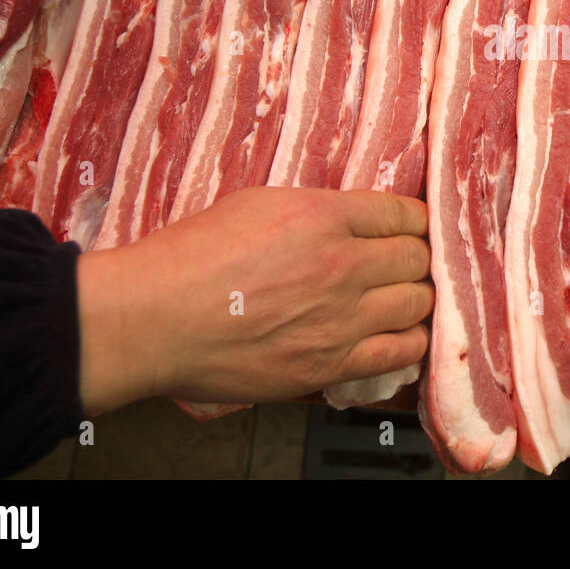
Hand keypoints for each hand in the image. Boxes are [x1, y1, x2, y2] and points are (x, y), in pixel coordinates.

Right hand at [77, 187, 432, 414]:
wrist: (153, 319)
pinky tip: (397, 335)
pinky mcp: (329, 365)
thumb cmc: (187, 258)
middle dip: (413, 258)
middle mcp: (341, 265)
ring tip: (399, 299)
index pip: (403, 213)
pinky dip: (408, 342)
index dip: (412, 221)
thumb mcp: (255, 204)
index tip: (410, 228)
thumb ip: (313, 211)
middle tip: (401, 264)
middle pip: (417, 258)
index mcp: (323, 216)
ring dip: (413, 298)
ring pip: (417, 303)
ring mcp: (340, 319)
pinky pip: (400, 352)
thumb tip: (346, 221)